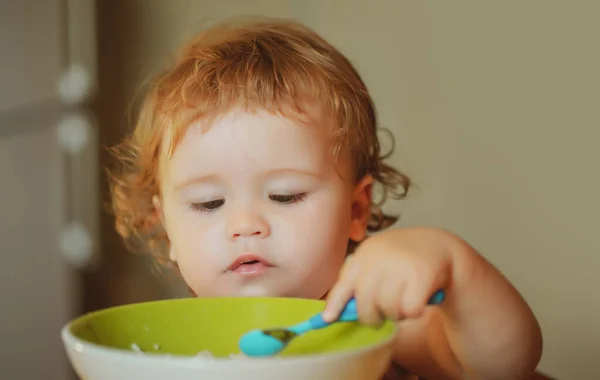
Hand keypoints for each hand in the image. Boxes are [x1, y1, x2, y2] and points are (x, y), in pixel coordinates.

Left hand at [323, 228, 453, 324]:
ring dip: (396, 314)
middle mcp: (380, 258)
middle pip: (365, 304)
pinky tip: (418, 299)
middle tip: (380, 316)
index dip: (335, 303)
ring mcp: (400, 266)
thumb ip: (359, 282)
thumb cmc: (400, 260)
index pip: (345, 282)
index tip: (328, 319)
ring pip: (388, 310)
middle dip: (371, 317)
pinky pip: (410, 310)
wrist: (437, 246)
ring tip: (402, 300)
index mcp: (365, 254)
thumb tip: (337, 313)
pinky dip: (413, 312)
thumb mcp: (376, 262)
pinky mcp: (422, 276)